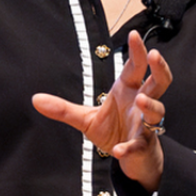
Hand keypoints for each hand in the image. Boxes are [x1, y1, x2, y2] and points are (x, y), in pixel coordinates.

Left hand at [31, 30, 174, 189]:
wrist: (131, 160)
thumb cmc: (114, 131)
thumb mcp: (86, 118)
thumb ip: (63, 108)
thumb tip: (35, 99)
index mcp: (128, 91)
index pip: (136, 66)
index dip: (137, 51)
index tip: (134, 34)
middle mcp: (140, 104)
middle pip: (159, 83)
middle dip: (159, 68)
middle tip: (154, 55)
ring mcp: (145, 125)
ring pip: (157, 111)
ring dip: (150, 104)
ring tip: (140, 99)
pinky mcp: (142, 146)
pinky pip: (139, 145)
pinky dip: (129, 148)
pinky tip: (119, 150)